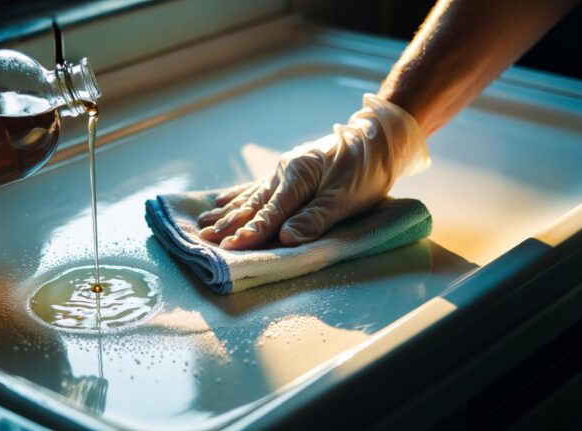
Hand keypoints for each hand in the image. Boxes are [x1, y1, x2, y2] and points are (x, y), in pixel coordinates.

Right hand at [197, 94, 429, 249]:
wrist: (377, 139)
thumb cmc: (366, 170)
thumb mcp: (346, 197)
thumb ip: (315, 219)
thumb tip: (285, 238)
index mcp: (297, 176)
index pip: (271, 212)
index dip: (250, 232)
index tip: (229, 247)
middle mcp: (284, 172)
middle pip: (253, 204)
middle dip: (228, 223)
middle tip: (205, 239)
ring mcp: (283, 170)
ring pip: (249, 196)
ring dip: (226, 212)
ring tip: (203, 223)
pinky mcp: (288, 172)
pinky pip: (256, 187)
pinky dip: (237, 195)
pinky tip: (220, 201)